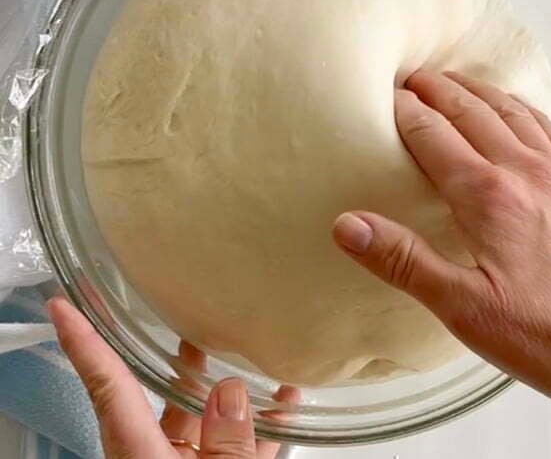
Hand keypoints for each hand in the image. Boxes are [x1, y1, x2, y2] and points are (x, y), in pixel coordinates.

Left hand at [47, 296, 297, 458]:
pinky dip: (260, 427)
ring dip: (231, 396)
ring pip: (206, 426)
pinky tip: (285, 405)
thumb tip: (228, 393)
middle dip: (179, 365)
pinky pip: (237, 449)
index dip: (82, 345)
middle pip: (161, 403)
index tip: (62, 308)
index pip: (106, 390)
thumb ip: (222, 450)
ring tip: (255, 359)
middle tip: (191, 322)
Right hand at [331, 70, 550, 450]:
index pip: (433, 136)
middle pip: (472, 112)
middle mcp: (527, 172)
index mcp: (490, 197)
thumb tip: (347, 225)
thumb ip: (405, 261)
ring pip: (512, 113)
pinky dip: (524, 109)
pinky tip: (519, 111)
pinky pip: (550, 131)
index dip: (404, 112)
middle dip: (436, 89)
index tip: (381, 96)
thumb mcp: (466, 309)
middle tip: (409, 75)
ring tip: (455, 79)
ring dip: (478, 91)